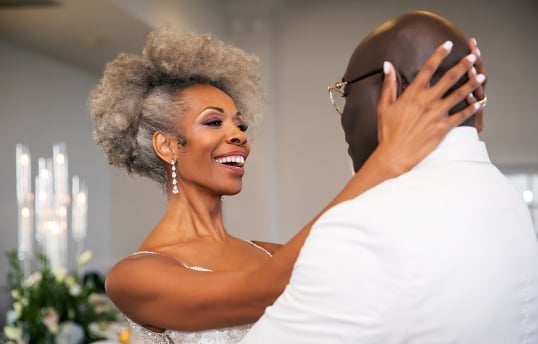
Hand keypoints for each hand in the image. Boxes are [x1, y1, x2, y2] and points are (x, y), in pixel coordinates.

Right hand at [374, 40, 485, 173]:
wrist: (395, 154)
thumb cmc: (388, 131)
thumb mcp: (384, 106)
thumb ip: (389, 84)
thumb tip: (388, 65)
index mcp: (413, 94)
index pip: (428, 68)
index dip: (439, 54)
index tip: (448, 45)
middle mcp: (427, 101)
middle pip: (449, 78)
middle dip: (462, 65)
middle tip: (472, 57)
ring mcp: (437, 114)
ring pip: (459, 94)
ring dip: (472, 83)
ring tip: (481, 75)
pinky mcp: (443, 127)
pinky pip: (461, 115)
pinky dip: (471, 108)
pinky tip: (478, 102)